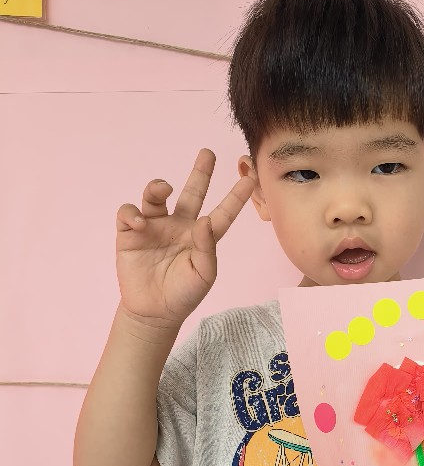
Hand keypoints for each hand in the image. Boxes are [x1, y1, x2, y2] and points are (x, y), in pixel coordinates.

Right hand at [116, 148, 253, 327]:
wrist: (154, 312)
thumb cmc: (183, 294)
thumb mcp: (203, 274)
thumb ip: (207, 248)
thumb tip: (204, 220)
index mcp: (201, 236)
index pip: (222, 212)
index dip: (236, 196)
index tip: (251, 177)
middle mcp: (179, 226)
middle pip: (191, 193)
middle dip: (200, 172)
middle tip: (208, 153)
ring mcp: (154, 227)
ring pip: (156, 195)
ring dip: (158, 187)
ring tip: (163, 190)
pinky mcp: (130, 232)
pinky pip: (129, 212)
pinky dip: (132, 212)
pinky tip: (140, 223)